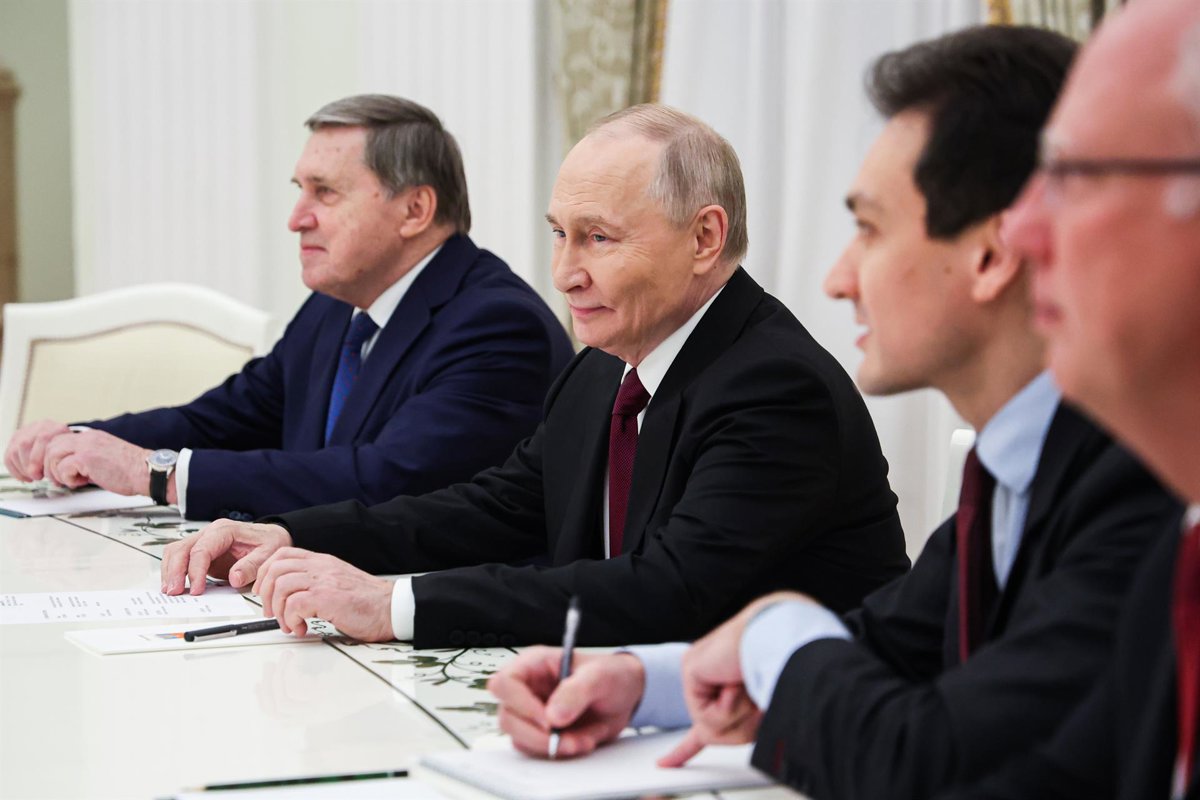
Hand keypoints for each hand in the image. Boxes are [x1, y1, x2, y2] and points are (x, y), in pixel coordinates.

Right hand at [4, 419, 70, 480]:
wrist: (63, 440)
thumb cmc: (68, 453)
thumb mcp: (71, 454)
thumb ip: (64, 462)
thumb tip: (57, 481)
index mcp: (57, 428)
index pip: (43, 439)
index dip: (37, 460)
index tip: (40, 475)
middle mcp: (41, 426)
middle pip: (25, 444)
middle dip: (28, 465)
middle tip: (36, 477)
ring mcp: (27, 430)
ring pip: (15, 450)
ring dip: (22, 468)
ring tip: (32, 476)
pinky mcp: (17, 437)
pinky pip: (9, 456)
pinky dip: (14, 469)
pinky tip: (24, 476)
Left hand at [41, 429, 151, 494]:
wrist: (147, 472)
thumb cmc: (132, 471)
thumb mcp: (105, 458)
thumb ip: (87, 459)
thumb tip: (72, 470)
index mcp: (92, 437)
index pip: (60, 440)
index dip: (53, 456)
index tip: (57, 469)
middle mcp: (87, 438)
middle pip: (51, 445)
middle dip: (49, 465)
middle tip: (58, 478)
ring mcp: (87, 446)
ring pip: (53, 454)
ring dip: (57, 472)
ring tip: (70, 481)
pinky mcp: (87, 458)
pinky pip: (63, 467)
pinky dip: (68, 478)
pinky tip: (81, 482)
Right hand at [161, 519, 291, 594]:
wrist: (271, 537)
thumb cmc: (269, 542)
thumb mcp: (268, 554)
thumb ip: (252, 566)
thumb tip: (235, 579)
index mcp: (225, 530)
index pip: (202, 549)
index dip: (196, 571)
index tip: (196, 590)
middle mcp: (210, 533)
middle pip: (182, 548)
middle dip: (175, 571)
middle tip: (174, 592)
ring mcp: (203, 541)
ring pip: (175, 551)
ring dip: (170, 571)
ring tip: (171, 591)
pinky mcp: (201, 552)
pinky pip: (180, 558)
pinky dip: (173, 571)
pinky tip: (175, 585)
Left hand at [253, 548, 394, 640]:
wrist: (391, 608)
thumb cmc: (368, 602)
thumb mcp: (339, 582)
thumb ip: (317, 582)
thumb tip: (292, 596)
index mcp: (323, 561)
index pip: (282, 555)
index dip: (265, 573)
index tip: (264, 592)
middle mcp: (321, 567)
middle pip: (275, 568)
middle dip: (266, 593)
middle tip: (271, 612)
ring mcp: (324, 580)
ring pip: (281, 585)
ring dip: (277, 609)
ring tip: (287, 624)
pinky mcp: (326, 597)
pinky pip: (293, 604)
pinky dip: (290, 619)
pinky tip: (300, 628)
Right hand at [489, 647, 644, 758]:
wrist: (627, 696)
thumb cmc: (611, 675)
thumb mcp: (600, 676)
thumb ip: (576, 691)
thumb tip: (552, 716)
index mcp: (534, 664)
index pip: (504, 683)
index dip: (520, 704)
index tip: (548, 721)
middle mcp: (527, 689)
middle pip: (507, 718)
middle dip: (538, 736)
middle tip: (567, 740)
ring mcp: (532, 714)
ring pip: (519, 739)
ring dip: (552, 747)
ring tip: (584, 740)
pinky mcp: (541, 734)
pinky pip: (537, 752)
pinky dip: (561, 753)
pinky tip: (582, 742)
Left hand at [659, 591, 809, 766]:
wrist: (781, 638)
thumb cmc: (780, 668)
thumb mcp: (760, 713)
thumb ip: (733, 729)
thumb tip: (704, 737)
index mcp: (726, 682)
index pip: (704, 718)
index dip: (685, 748)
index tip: (666, 763)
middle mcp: (710, 676)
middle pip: (715, 732)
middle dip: (740, 728)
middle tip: (758, 702)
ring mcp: (698, 671)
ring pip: (711, 728)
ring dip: (738, 718)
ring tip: (749, 687)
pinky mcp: (691, 669)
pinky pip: (706, 716)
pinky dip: (728, 710)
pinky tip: (735, 684)